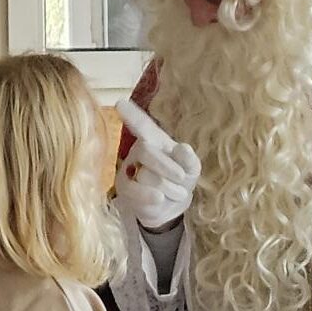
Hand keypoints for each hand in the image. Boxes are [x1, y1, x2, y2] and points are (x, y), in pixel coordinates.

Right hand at [114, 96, 199, 231]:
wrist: (172, 206)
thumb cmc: (181, 180)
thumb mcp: (192, 168)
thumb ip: (189, 159)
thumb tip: (183, 148)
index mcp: (155, 139)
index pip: (142, 125)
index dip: (132, 115)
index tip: (120, 104)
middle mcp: (139, 150)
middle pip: (146, 151)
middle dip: (168, 167)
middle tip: (182, 178)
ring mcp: (128, 168)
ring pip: (145, 175)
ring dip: (168, 187)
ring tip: (175, 192)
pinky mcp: (124, 188)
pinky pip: (134, 190)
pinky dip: (148, 195)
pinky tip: (159, 198)